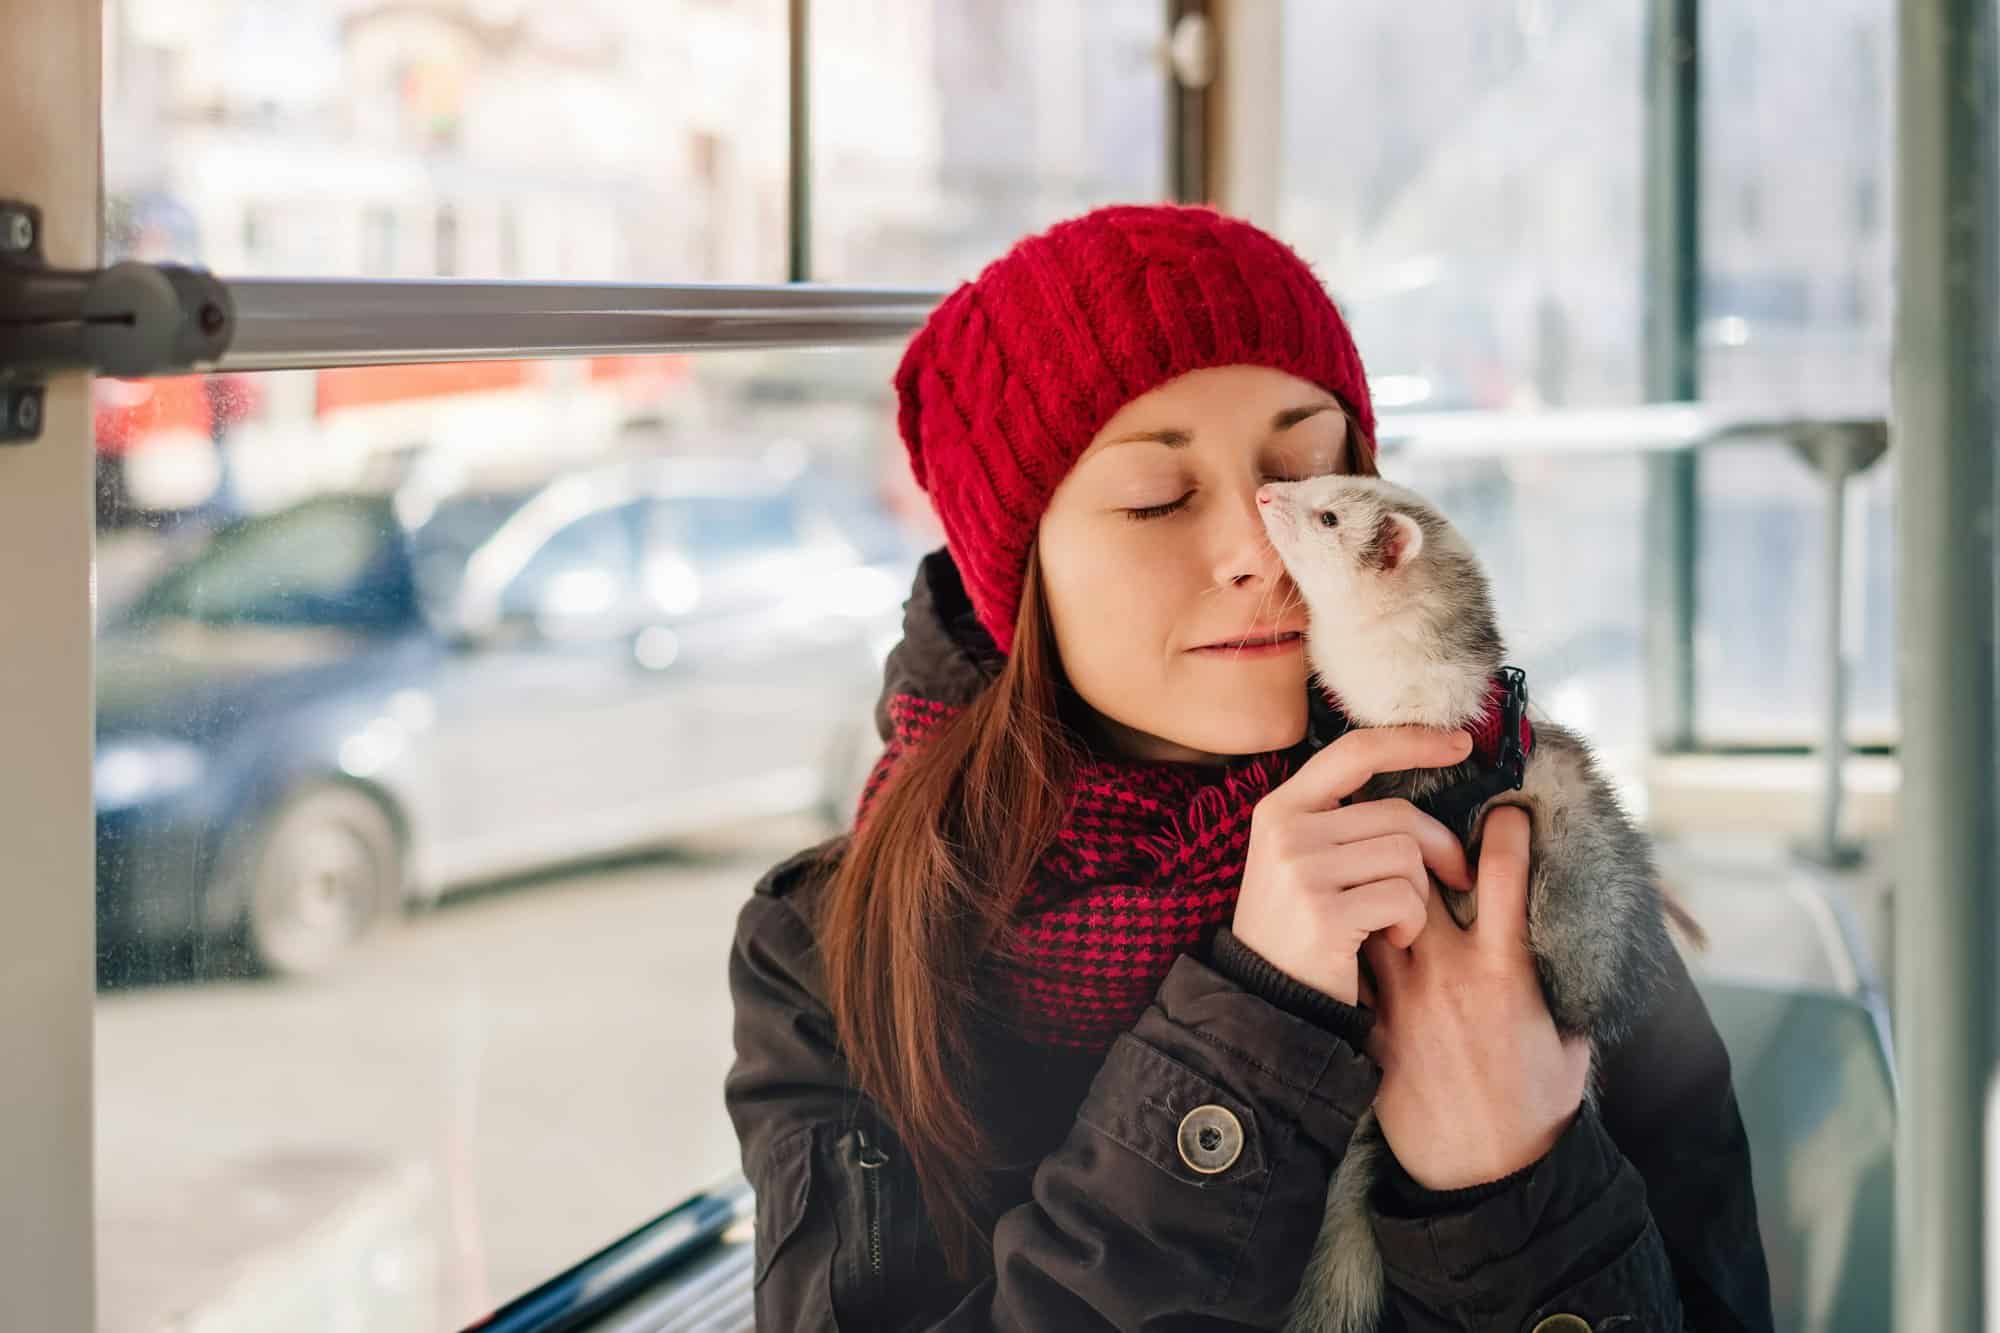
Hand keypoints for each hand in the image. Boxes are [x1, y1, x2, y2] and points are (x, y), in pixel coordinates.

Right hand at [1232, 727, 1477, 1005]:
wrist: (1266, 1002)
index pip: (1355, 751)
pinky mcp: (1324, 913)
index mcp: (1280, 808)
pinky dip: (1412, 923)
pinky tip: (1391, 941)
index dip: (1412, 742)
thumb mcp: (1303, 863)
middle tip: (1456, 877)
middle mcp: (1284, 830)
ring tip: (1397, 922)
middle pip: (1397, 814)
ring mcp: (1300, 870)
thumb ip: (1344, 823)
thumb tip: (1424, 799)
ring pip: (1405, 856)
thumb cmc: (1300, 931)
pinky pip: (1404, 898)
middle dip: (1438, 848)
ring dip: (1419, 895)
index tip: (1459, 744)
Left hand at [1363, 806, 1590, 1190]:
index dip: (1504, 826)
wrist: (1480, 1175)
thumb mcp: (1572, 1041)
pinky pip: (1356, 959)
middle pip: (1421, 870)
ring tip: (1394, 867)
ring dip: (1386, 884)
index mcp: (1505, 968)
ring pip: (1377, 906)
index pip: (1501, 870)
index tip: (1506, 806)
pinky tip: (1365, 926)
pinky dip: (1362, 936)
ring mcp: (1400, 995)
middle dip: (1428, 838)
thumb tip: (1589, 940)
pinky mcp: (1369, 1022)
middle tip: (1433, 822)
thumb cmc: (1535, 1107)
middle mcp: (1446, 970)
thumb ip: (1570, 984)